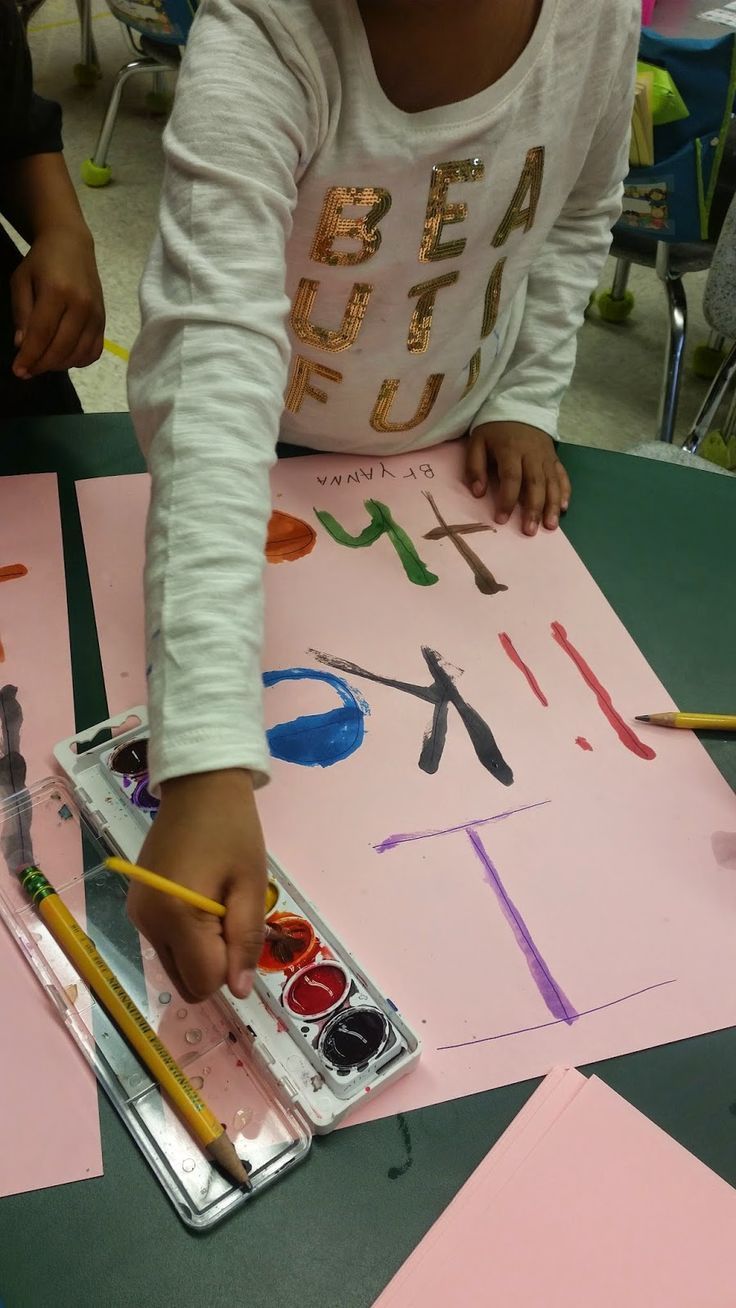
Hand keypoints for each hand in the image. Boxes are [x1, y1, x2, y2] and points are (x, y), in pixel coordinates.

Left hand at [11, 226, 104, 379]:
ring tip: (43, 363)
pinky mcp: (103, 321)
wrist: (72, 245)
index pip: (42, 334)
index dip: (29, 356)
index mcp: (57, 291)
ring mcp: (96, 314)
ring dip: (59, 365)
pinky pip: (94, 351)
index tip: (18, 371)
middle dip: (42, 365)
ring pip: (78, 354)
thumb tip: (22, 345)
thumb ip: (22, 313)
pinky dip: (79, 361)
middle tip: (28, 371)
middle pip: (61, 348)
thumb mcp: (21, 281)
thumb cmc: (41, 262)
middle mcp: (81, 305)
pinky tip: (65, 358)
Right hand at [127, 769, 266, 1002]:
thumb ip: (246, 940)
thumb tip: (240, 991)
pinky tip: (199, 896)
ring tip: (216, 902)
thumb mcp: (251, 885)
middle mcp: (147, 923)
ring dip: (201, 949)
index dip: (231, 965)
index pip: (204, 982)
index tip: (240, 925)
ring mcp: (138, 916)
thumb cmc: (233, 830)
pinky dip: (187, 936)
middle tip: (230, 915)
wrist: (199, 786)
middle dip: (215, 962)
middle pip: (186, 982)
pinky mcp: (137, 906)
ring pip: (176, 965)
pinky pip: (166, 943)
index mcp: (176, 917)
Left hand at [466, 421, 570, 535]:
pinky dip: (565, 492)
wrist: (518, 405)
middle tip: (530, 531)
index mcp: (510, 449)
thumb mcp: (477, 441)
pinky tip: (564, 508)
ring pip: (552, 482)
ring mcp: (546, 456)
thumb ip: (474, 467)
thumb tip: (478, 493)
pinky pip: (562, 475)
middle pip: (535, 483)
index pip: (511, 477)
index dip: (507, 499)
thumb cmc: (494, 429)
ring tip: (550, 526)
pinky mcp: (554, 457)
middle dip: (534, 508)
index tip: (501, 519)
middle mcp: (532, 454)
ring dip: (552, 505)